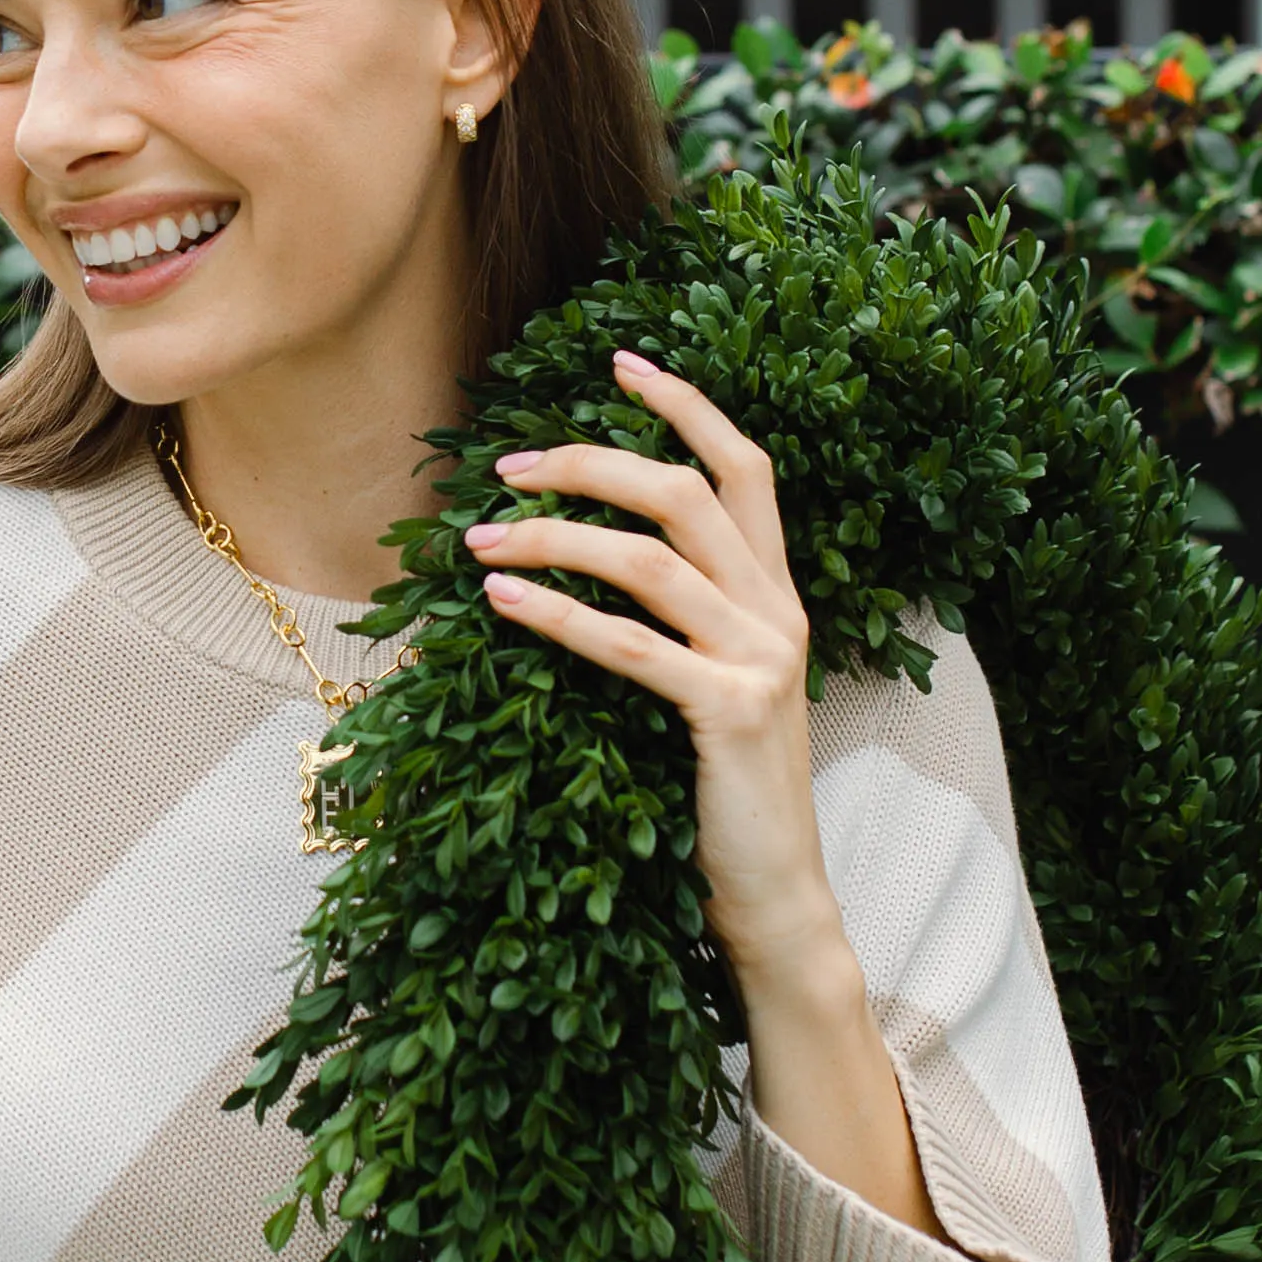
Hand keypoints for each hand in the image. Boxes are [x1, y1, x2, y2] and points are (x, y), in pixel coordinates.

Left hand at [464, 348, 939, 1235]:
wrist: (775, 899)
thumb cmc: (724, 799)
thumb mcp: (711, 692)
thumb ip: (680, 626)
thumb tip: (583, 566)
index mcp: (779, 596)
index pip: (745, 468)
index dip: (686, 406)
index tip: (621, 362)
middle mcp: (780, 612)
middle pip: (684, 493)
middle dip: (588, 462)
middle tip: (505, 465)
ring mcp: (762, 660)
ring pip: (650, 559)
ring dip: (553, 539)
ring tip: (480, 540)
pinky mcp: (730, 712)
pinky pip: (632, 645)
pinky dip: (560, 616)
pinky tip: (501, 604)